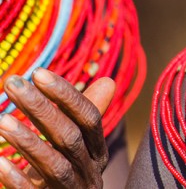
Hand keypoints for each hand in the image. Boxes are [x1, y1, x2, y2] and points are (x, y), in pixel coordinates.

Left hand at [0, 68, 114, 187]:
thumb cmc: (66, 177)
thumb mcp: (78, 148)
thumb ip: (87, 116)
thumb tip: (108, 82)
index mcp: (98, 153)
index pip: (89, 118)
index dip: (66, 95)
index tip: (38, 73)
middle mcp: (89, 172)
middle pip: (70, 138)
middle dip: (41, 109)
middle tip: (13, 83)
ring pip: (55, 166)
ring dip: (29, 142)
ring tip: (1, 121)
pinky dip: (16, 178)